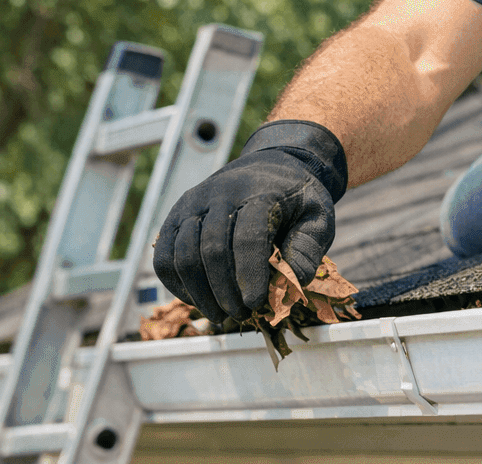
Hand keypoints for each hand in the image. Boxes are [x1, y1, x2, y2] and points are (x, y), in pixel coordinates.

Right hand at [153, 119, 347, 322]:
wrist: (270, 166)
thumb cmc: (295, 199)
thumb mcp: (318, 216)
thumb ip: (307, 249)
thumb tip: (291, 284)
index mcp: (259, 191)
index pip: (248, 236)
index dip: (250, 274)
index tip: (256, 304)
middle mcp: (219, 193)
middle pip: (212, 249)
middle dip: (225, 291)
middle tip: (241, 316)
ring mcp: (192, 203)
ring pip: (183, 255)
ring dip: (200, 293)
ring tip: (221, 316)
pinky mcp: (174, 216)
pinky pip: (163, 256)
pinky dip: (177, 284)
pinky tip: (198, 301)